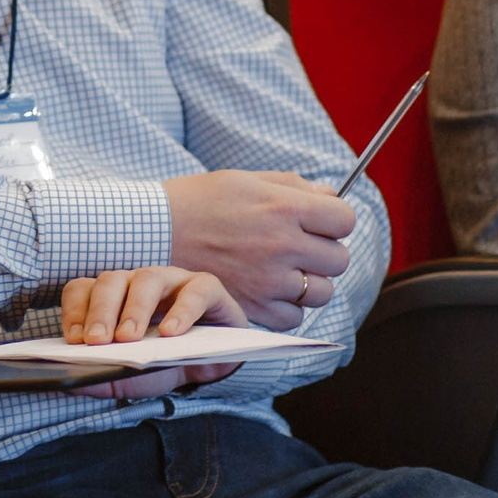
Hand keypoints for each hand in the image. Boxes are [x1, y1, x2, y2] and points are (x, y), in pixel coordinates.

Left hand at [60, 267, 246, 400]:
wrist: (211, 367)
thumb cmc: (163, 364)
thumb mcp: (128, 377)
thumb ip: (98, 379)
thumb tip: (66, 384)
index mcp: (112, 296)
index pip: (84, 289)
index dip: (76, 311)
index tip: (75, 341)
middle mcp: (138, 281)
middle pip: (112, 281)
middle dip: (100, 311)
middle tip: (96, 341)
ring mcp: (172, 280)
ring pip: (148, 279)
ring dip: (135, 309)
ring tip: (129, 339)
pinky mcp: (207, 288)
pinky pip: (194, 291)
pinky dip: (182, 311)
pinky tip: (171, 334)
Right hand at [165, 169, 354, 329]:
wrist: (153, 231)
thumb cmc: (199, 200)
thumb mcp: (245, 179)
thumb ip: (293, 186)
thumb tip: (331, 198)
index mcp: (283, 207)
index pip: (345, 219)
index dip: (335, 219)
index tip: (321, 220)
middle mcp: (282, 245)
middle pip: (339, 259)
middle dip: (325, 251)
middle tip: (300, 245)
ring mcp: (268, 280)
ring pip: (322, 292)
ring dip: (310, 282)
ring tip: (284, 269)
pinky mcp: (253, 306)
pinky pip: (294, 317)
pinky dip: (286, 306)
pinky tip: (268, 289)